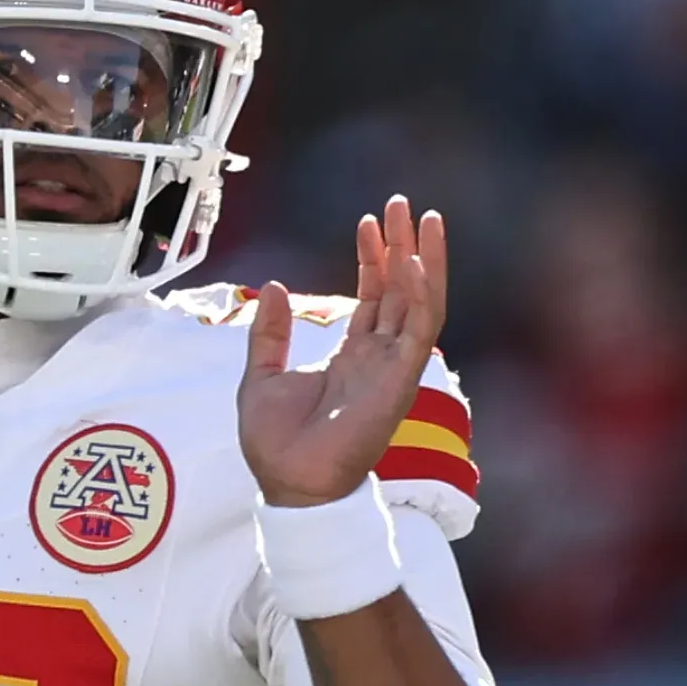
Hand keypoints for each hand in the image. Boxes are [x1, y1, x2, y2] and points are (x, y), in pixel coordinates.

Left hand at [238, 195, 448, 506]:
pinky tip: (411, 261)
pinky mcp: (399, 381)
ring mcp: (393, 368)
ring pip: (420, 302)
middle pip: (400, 290)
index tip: (369, 221)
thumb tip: (273, 286)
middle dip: (404, 245)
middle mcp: (379, 358)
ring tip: (425, 218)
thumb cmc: (276, 443)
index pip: (373, 296)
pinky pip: (418, 330)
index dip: (374, 257)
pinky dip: (418, 294)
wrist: (287, 483)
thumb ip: (270, 332)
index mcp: (352, 356)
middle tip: (403, 203)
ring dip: (424, 260)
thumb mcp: (262, 374)